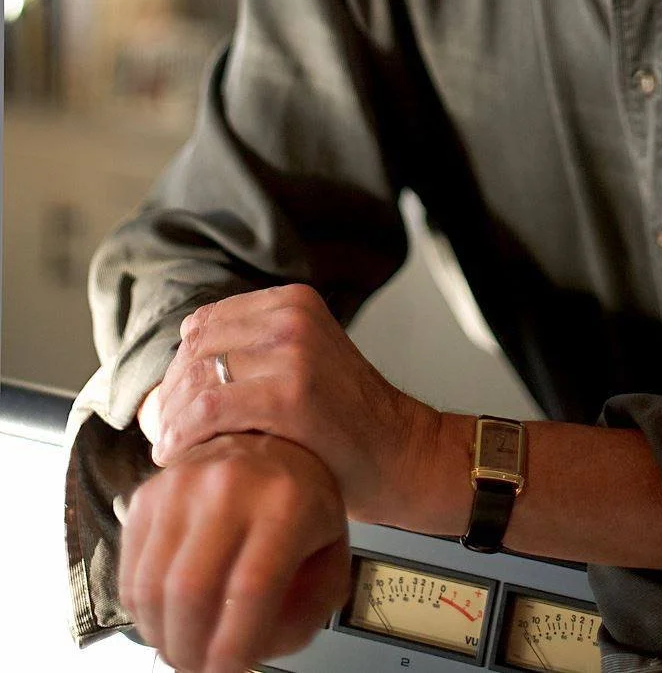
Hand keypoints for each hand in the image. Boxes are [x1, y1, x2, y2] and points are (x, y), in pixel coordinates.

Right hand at [120, 431, 350, 672]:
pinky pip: (130, 573)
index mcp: (286, 501)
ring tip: (182, 648)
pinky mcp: (147, 494)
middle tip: (199, 668)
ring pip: (151, 586)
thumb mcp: (330, 555)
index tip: (230, 669)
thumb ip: (306, 611)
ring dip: (161, 636)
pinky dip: (142, 612)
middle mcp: (230, 485)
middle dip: (190, 649)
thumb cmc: (302, 507)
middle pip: (191, 590)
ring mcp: (181, 485)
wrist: (269, 442)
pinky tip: (166, 617)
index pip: (251, 588)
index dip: (234, 645)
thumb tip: (256, 648)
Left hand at [152, 284, 440, 522]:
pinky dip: (182, 435)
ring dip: (170, 418)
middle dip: (171, 396)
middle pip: (195, 349)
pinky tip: (178, 457)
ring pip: (195, 378)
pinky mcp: (290, 394)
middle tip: (164, 434)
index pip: (204, 323)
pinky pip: (208, 409)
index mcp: (293, 300)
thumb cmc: (346, 421)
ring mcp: (293, 352)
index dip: (180, 368)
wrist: (402, 452)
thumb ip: (251, 354)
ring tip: (169, 448)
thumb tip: (168, 382)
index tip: (174, 405)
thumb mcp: (303, 362)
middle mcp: (292, 316)